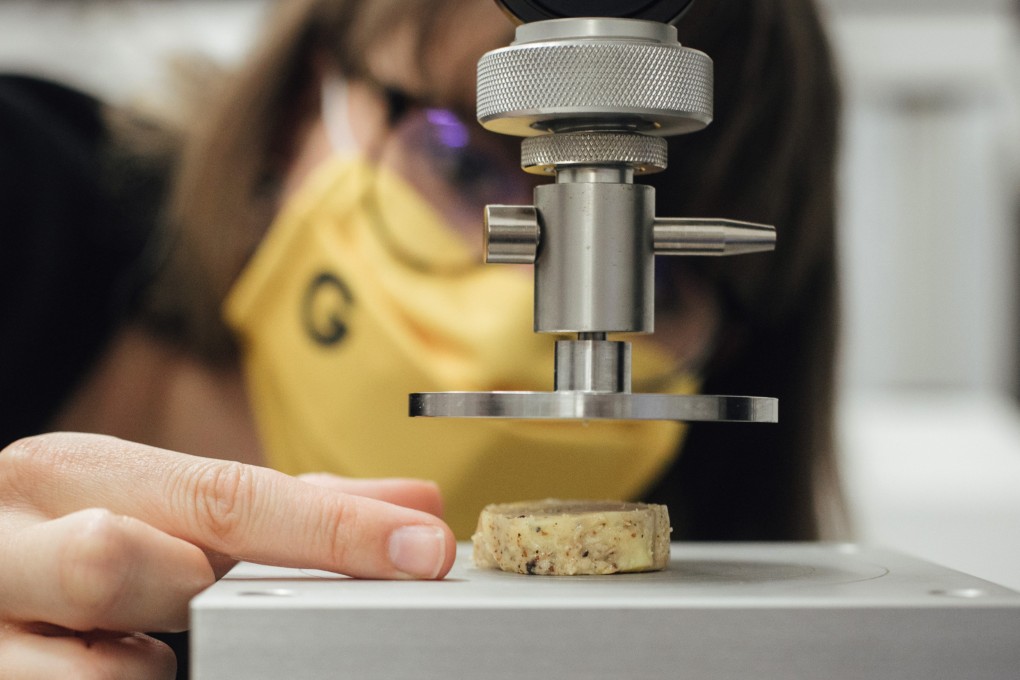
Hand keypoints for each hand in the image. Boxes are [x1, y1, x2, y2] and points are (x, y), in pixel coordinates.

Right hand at [0, 432, 454, 678]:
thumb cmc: (77, 536)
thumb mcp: (170, 509)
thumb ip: (292, 510)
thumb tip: (416, 505)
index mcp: (76, 471)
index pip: (226, 494)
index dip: (333, 527)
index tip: (422, 549)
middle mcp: (12, 535)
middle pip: (118, 561)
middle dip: (188, 595)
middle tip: (202, 601)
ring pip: (95, 667)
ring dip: (148, 666)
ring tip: (149, 647)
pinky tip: (118, 668)